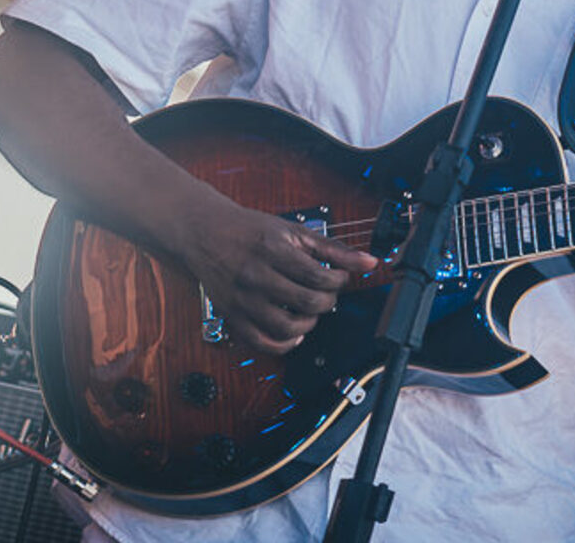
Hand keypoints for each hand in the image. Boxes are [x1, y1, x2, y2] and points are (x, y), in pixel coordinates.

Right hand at [175, 199, 379, 353]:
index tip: (338, 278)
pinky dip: (283, 343)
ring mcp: (242, 300)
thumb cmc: (249, 230)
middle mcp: (256, 277)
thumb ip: (333, 248)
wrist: (205, 232)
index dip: (338, 281)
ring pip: (286, 328)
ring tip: (310, 310)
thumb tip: (368, 262)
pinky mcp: (232, 316)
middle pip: (306, 303)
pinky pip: (261, 343)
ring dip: (309, 324)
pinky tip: (293, 331)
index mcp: (273, 251)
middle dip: (327, 301)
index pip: (318, 277)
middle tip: (326, 292)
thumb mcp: (293, 231)